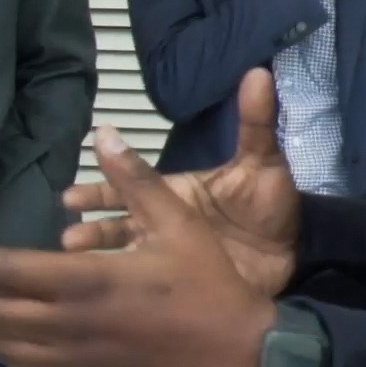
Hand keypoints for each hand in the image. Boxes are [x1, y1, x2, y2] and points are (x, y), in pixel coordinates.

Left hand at [0, 124, 277, 366]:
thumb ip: (135, 180)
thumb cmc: (212, 289)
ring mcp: (76, 364)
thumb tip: (104, 134)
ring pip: (1, 348)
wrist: (246, 361)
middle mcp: (70, 327)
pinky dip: (4, 358)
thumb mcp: (179, 223)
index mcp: (86, 281)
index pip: (1, 268)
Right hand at [60, 70, 299, 297]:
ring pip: (127, 258)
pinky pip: (149, 288)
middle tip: (68, 239)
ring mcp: (172, 257)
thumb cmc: (273, 204)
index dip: (100, 191)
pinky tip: (107, 295)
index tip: (71, 197)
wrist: (297, 253)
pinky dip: (126, 290)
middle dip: (92, 230)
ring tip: (83, 267)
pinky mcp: (183, 285)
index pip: (129, 188)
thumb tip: (258, 72)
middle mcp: (164, 224)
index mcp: (175, 194)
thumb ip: (255, 121)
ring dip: (103, 260)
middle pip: (118, 224)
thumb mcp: (264, 161)